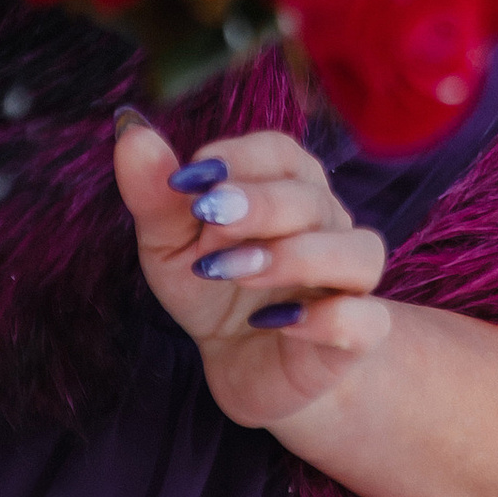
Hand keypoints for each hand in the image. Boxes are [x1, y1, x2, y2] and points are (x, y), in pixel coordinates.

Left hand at [112, 117, 391, 434]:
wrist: (240, 365)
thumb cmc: (212, 289)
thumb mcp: (170, 246)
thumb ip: (155, 194)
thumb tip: (131, 131)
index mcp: (288, 185)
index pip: (279, 152)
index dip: (237, 159)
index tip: (189, 180)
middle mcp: (328, 224)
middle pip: (312, 197)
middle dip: (259, 205)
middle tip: (208, 219)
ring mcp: (350, 280)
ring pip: (357, 251)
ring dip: (295, 256)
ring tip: (235, 270)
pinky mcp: (359, 336)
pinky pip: (367, 320)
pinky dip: (329, 318)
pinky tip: (278, 323)